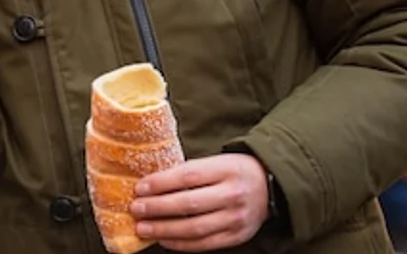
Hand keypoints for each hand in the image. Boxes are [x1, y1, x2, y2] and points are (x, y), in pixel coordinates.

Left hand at [130, 154, 269, 250]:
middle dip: (157, 208)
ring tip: (143, 228)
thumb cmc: (234, 171)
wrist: (270, 186)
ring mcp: (236, 218)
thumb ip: (191, 172)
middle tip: (136, 209)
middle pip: (188, 204)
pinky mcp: (236, 236)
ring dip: (164, 229)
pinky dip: (181, 244)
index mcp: (226, 169)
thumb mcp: (217, 161)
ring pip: (194, 228)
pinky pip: (204, 244)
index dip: (161, 183)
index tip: (140, 188)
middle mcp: (232, 194)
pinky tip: (164, 239)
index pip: (187, 176)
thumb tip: (152, 184)